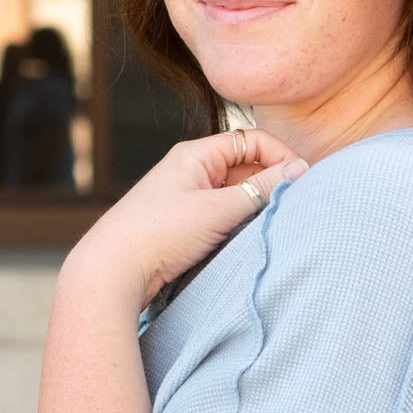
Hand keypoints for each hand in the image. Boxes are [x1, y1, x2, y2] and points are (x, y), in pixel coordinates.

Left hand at [68, 129, 308, 310]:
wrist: (111, 271)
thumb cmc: (159, 234)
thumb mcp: (219, 209)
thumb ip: (262, 189)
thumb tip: (301, 170)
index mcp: (195, 154)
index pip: (252, 141)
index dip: (281, 156)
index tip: (302, 181)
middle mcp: (190, 171)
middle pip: (245, 167)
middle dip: (270, 184)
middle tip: (291, 207)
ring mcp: (185, 199)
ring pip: (234, 195)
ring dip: (254, 208)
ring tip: (269, 227)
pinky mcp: (181, 226)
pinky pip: (221, 218)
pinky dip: (237, 226)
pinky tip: (244, 243)